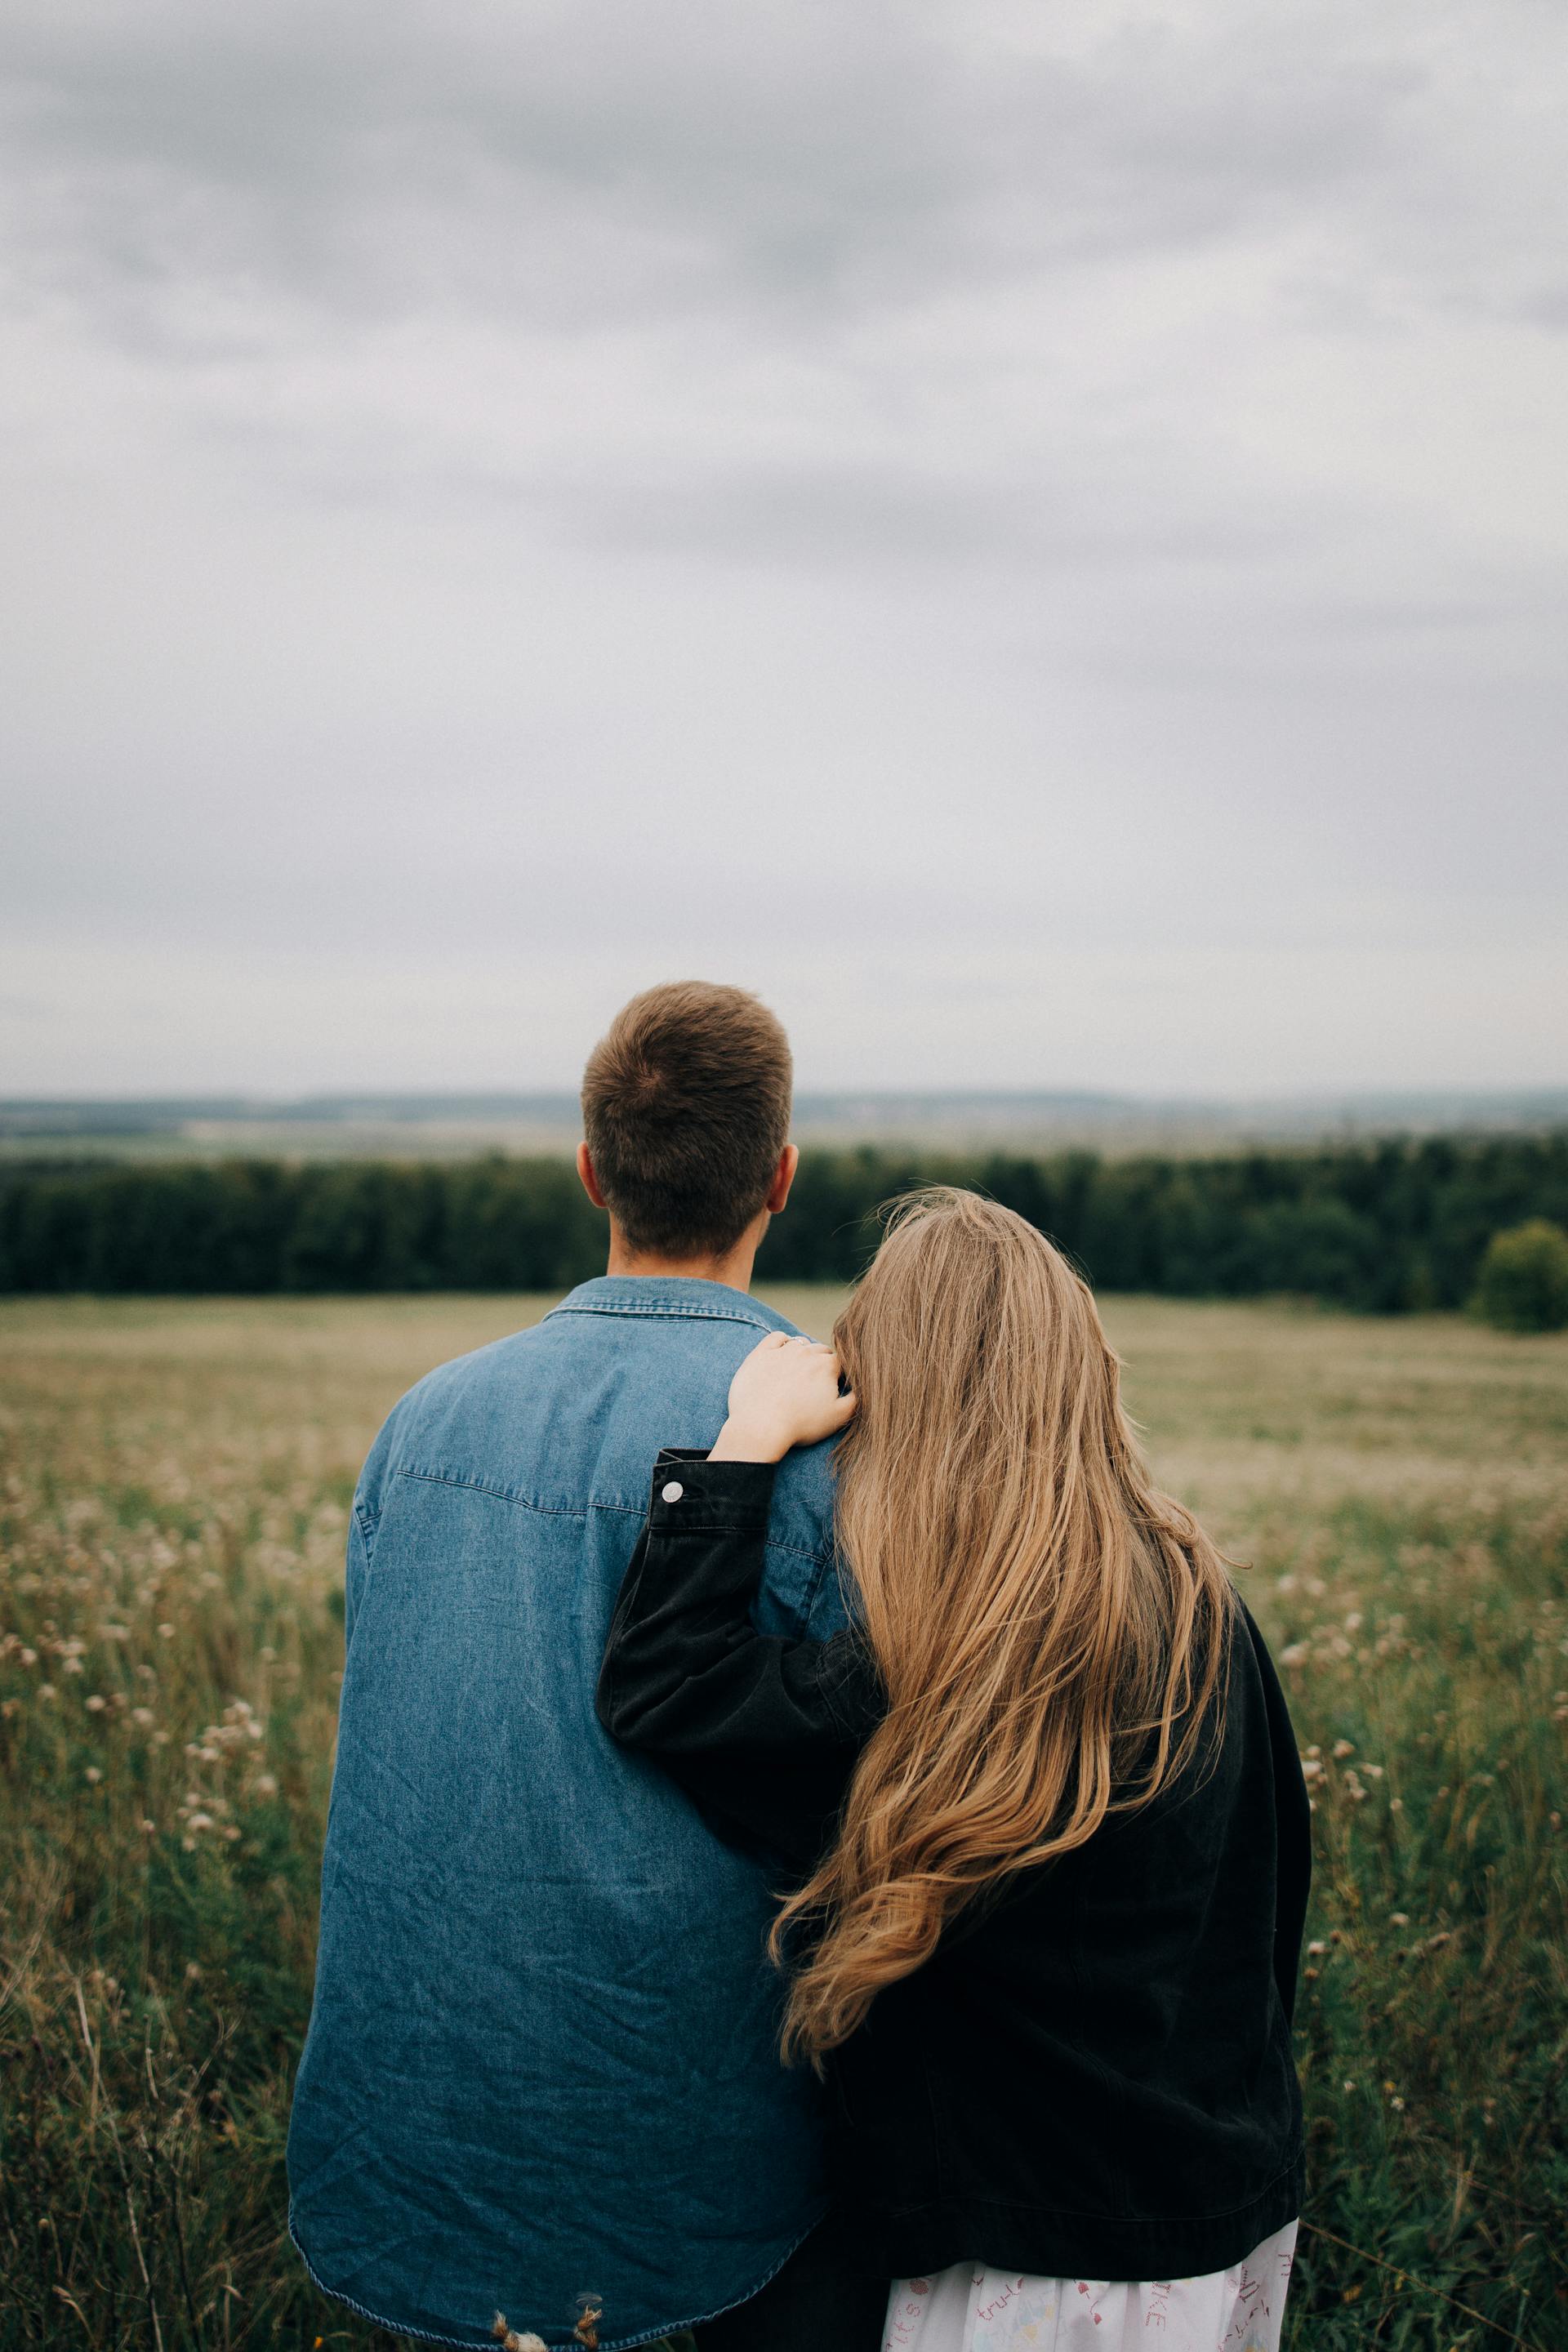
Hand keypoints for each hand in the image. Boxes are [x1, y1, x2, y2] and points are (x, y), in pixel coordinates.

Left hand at [708, 1332, 856, 1462]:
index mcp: (827, 1365)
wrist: (760, 1426)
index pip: (840, 1363)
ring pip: (801, 1344)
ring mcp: (782, 1351)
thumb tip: (863, 1388)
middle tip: (815, 1386)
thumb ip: (856, 1400)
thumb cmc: (801, 1424)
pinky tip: (782, 1354)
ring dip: (803, 1354)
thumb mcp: (839, 1417)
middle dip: (822, 1365)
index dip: (838, 1376)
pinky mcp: (761, 1354)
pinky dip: (782, 1342)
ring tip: (798, 1374)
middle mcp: (806, 1352)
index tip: (832, 1390)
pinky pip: (776, 1337)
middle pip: (821, 1351)